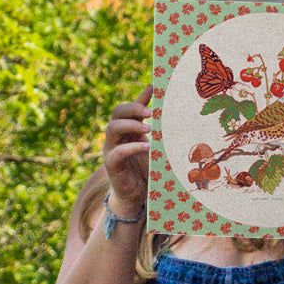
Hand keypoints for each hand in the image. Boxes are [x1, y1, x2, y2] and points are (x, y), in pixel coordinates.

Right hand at [103, 84, 151, 212]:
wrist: (136, 195)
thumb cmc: (146, 168)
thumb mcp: (154, 145)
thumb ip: (158, 129)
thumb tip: (172, 114)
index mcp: (127, 128)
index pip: (129, 106)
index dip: (140, 97)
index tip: (154, 88)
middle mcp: (116, 136)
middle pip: (117, 112)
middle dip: (133, 108)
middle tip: (150, 112)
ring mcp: (111, 149)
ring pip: (112, 128)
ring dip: (131, 125)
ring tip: (149, 128)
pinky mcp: (112, 164)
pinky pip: (117, 152)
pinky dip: (132, 147)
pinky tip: (147, 147)